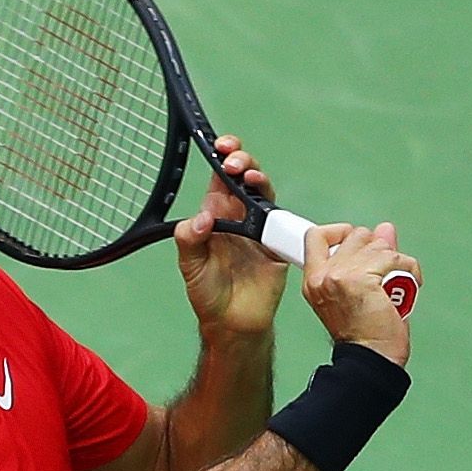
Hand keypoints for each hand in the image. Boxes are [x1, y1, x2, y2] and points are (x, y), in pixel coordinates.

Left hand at [172, 136, 285, 340]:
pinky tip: (266, 208)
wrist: (234, 324)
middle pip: (244, 176)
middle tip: (232, 162)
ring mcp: (260, 228)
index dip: (221, 157)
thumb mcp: (190, 267)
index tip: (219, 147)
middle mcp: (239, 217)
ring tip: (247, 176)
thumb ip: (190, 240)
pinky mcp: (277, 243)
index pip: (220, 178)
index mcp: (216, 216)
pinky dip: (276, 210)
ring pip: (263, 192)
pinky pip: (281, 221)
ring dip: (257, 178)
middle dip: (240, 160)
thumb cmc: (209, 294)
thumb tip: (201, 218)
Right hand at [297, 220, 417, 365]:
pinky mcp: (361, 280)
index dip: (341, 233)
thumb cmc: (366, 334)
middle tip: (383, 274)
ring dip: (395, 261)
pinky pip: (395, 258)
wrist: (371, 358)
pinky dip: (409, 270)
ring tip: (396, 284)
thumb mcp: (360, 289)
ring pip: (379, 244)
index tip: (360, 247)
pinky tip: (408, 287)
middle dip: (377, 249)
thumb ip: (368, 255)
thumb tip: (385, 229)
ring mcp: (340, 276)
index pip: (317, 236)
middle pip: (356, 234)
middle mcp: (323, 276)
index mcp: (314, 279)